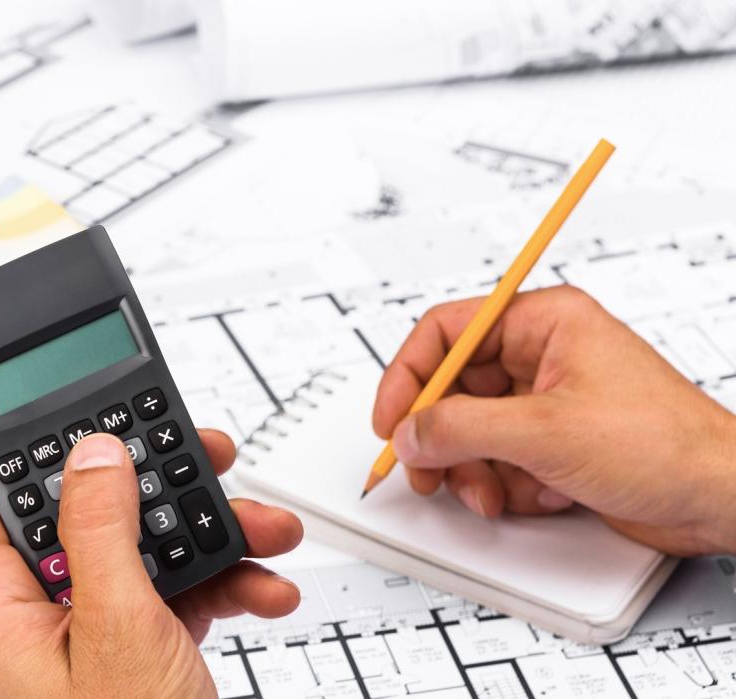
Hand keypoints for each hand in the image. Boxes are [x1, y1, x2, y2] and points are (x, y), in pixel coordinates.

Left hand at [0, 430, 302, 697]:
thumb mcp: (119, 630)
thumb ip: (101, 534)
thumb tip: (92, 452)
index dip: (18, 446)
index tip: (75, 409)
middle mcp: (38, 609)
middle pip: (80, 508)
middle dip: (151, 483)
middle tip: (202, 453)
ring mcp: (90, 627)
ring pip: (140, 545)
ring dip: (210, 532)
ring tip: (265, 527)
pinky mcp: (136, 644)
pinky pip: (175, 591)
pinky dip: (226, 584)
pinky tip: (268, 587)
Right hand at [372, 285, 735, 555]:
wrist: (720, 499)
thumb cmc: (666, 445)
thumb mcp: (544, 432)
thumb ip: (460, 428)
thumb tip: (410, 433)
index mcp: (544, 322)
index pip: (445, 331)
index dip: (408, 375)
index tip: (391, 419)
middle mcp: (542, 355)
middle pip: (452, 388)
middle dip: (440, 437)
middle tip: (427, 471)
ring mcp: (547, 401)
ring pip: (470, 430)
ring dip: (472, 470)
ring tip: (490, 494)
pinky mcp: (554, 442)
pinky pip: (497, 458)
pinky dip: (503, 483)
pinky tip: (534, 494)